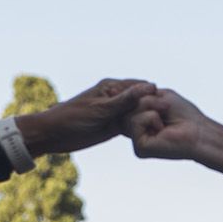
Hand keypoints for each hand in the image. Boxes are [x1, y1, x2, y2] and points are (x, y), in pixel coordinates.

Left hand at [28, 79, 155, 154]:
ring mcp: (114, 112)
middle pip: (140, 99)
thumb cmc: (72, 118)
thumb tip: (147, 87)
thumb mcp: (101, 110)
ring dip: (148, 117)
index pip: (138, 86)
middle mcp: (114, 97)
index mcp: (111, 87)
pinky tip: (151, 133)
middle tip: (169, 115)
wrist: (53, 135)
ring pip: (137, 113)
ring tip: (164, 125)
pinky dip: (140, 127)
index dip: (152, 94)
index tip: (167, 103)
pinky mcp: (112, 126)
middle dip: (153, 106)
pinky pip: (130, 125)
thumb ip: (125, 100)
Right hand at [125, 88, 217, 161]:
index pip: (126, 102)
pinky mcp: (140, 149)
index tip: (151, 90)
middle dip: (146, 99)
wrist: (199, 131)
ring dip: (151, 106)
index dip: (134, 93)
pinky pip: (135, 123)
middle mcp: (136, 132)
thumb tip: (111, 90)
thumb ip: (137, 94)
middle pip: (125, 106)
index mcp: (140, 120)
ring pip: (129, 114)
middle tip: (165, 107)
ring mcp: (137, 141)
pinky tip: (162, 128)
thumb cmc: (184, 115)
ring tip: (165, 116)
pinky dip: (151, 118)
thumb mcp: (158, 95)